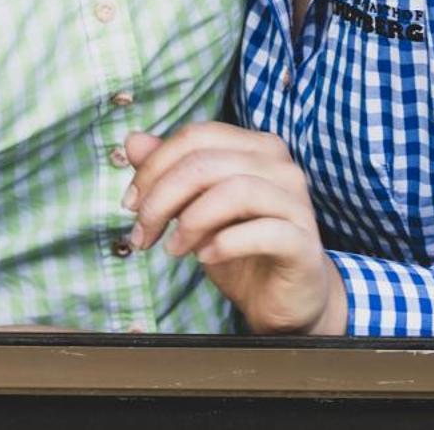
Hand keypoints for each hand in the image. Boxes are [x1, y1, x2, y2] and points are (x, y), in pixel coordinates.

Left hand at [123, 123, 345, 335]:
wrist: (284, 298)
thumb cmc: (240, 248)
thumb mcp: (195, 208)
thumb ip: (169, 172)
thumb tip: (134, 141)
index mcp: (257, 147)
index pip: (197, 136)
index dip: (154, 166)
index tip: (130, 203)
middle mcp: (281, 166)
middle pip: (207, 163)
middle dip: (161, 198)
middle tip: (142, 233)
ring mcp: (296, 203)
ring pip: (235, 191)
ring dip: (191, 221)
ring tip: (173, 248)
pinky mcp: (303, 242)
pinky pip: (263, 232)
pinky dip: (224, 243)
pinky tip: (205, 257)